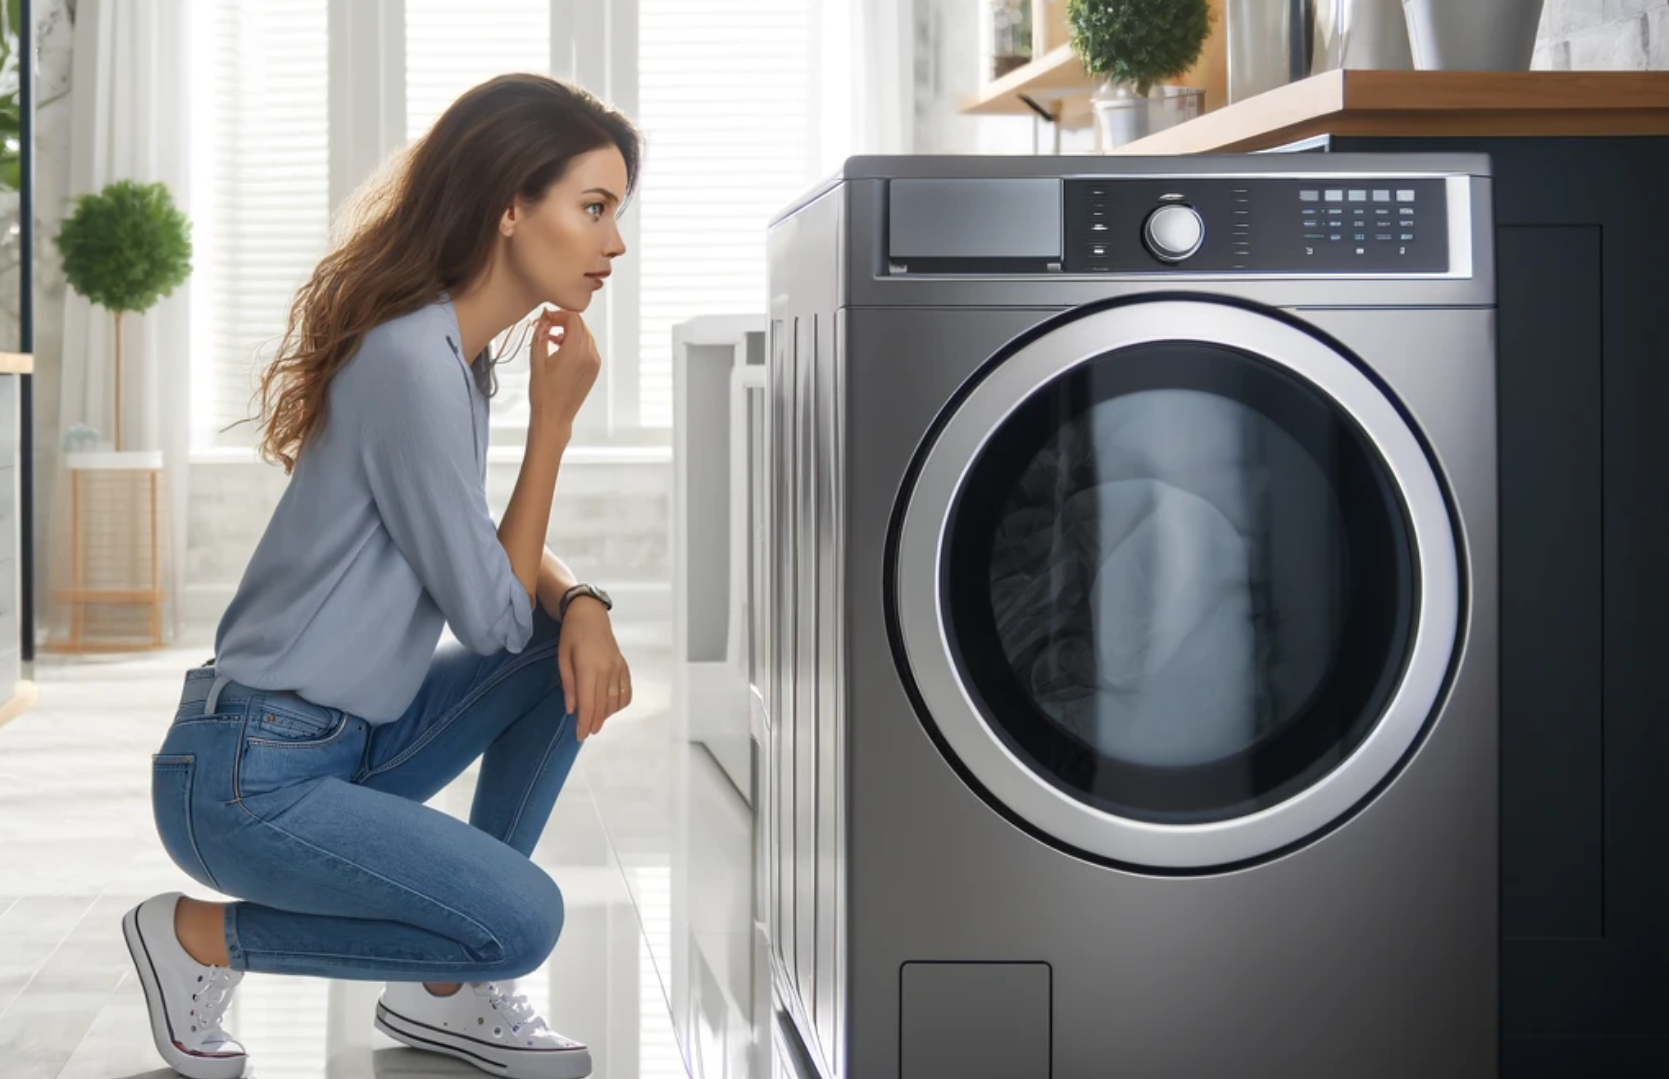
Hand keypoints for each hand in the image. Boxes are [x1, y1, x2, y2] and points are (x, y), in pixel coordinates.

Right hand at [528, 307, 600, 431]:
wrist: (554, 417)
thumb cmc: (544, 395)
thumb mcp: (536, 361)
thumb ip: (540, 335)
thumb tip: (543, 319)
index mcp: (574, 352)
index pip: (573, 318)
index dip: (559, 314)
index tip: (546, 319)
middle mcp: (588, 355)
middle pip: (580, 325)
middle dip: (563, 322)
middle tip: (546, 327)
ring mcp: (594, 363)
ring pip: (585, 335)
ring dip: (570, 332)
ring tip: (552, 340)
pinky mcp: (595, 370)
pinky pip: (588, 348)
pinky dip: (576, 344)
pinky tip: (562, 350)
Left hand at [557, 598, 631, 740]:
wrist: (590, 614)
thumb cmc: (571, 635)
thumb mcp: (563, 659)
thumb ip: (568, 685)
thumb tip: (572, 709)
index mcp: (589, 668)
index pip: (589, 703)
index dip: (585, 722)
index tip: (580, 736)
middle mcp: (607, 670)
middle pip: (603, 705)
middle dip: (595, 722)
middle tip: (587, 733)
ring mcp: (618, 668)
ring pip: (616, 701)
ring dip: (607, 715)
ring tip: (596, 720)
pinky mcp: (624, 666)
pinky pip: (626, 691)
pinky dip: (620, 704)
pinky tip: (611, 708)